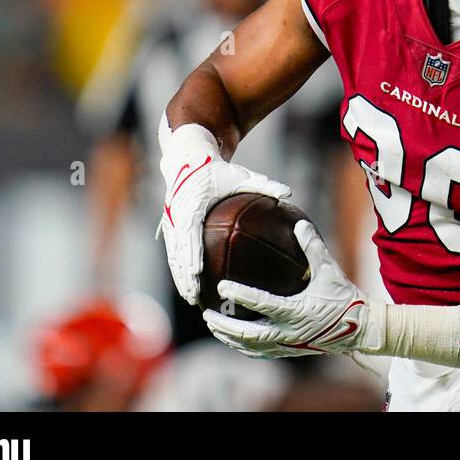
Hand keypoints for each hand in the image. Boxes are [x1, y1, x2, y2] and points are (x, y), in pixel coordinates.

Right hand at [155, 115, 291, 305]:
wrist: (189, 161)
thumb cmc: (218, 171)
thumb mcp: (240, 175)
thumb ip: (264, 185)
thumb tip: (288, 193)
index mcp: (191, 205)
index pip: (188, 234)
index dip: (190, 255)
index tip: (196, 273)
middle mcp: (176, 217)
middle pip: (178, 252)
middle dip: (184, 276)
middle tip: (194, 296)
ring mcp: (171, 223)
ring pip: (174, 256)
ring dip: (180, 278)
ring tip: (191, 299)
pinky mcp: (170, 227)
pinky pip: (174, 252)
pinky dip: (180, 269)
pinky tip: (190, 286)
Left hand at [202, 220, 381, 357]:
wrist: (361, 328)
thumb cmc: (345, 297)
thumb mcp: (330, 270)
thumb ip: (313, 247)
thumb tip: (300, 223)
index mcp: (297, 311)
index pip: (262, 304)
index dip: (241, 295)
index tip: (222, 287)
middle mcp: (290, 332)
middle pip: (249, 334)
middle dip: (225, 325)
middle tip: (207, 314)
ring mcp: (289, 344)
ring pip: (252, 346)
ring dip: (230, 337)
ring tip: (214, 326)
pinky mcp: (291, 350)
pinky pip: (262, 352)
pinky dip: (245, 346)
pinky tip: (234, 340)